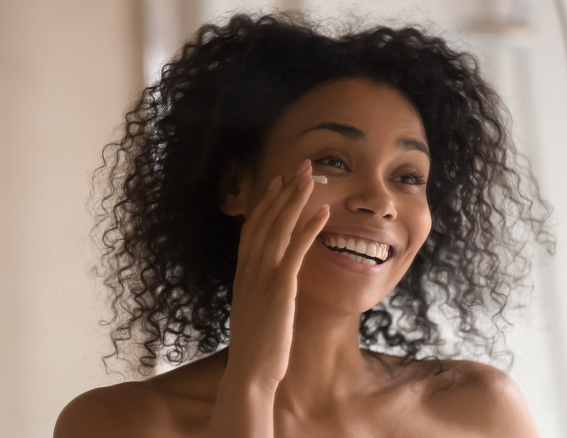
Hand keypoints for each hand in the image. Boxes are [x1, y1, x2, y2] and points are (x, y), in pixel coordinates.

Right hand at [224, 159, 329, 392]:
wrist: (249, 373)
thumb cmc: (256, 348)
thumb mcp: (255, 312)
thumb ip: (260, 291)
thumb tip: (272, 281)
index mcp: (243, 274)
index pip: (253, 227)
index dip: (266, 201)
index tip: (279, 181)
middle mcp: (248, 270)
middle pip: (265, 219)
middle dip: (284, 190)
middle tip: (301, 166)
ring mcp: (262, 277)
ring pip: (278, 228)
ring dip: (295, 199)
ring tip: (312, 176)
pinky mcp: (279, 289)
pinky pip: (295, 251)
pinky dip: (309, 228)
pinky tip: (323, 211)